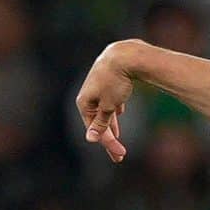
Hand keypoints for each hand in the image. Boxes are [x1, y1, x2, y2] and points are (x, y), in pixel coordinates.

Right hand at [78, 44, 134, 163]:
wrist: (125, 55)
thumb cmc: (115, 80)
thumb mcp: (108, 105)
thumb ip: (101, 123)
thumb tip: (89, 139)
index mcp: (84, 102)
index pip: (95, 129)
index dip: (108, 143)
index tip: (121, 155)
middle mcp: (88, 94)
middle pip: (98, 121)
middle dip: (109, 138)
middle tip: (120, 154)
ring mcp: (97, 86)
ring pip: (104, 110)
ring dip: (111, 124)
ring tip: (117, 136)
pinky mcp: (108, 79)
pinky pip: (109, 98)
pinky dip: (114, 107)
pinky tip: (118, 112)